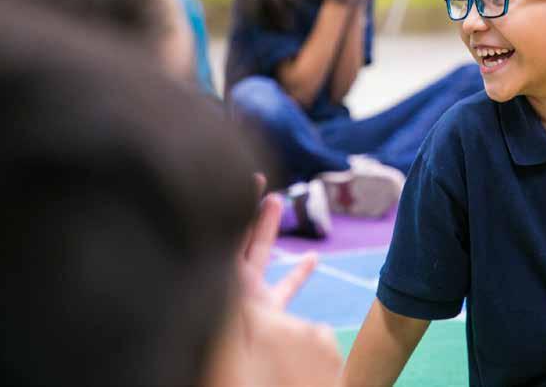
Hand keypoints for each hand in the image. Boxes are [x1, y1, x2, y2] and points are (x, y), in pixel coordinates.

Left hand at [214, 175, 341, 386]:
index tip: (247, 179)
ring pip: (258, 258)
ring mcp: (250, 301)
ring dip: (267, 230)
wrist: (252, 379)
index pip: (231, 238)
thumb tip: (274, 261)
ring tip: (275, 201)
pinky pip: (282, 290)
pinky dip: (297, 274)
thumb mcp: (257, 315)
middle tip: (255, 178)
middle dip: (249, 208)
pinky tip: (313, 259)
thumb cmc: (249, 359)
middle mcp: (237, 289)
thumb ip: (262, 289)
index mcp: (233, 285)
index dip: (238, 205)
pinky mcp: (265, 317)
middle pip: (239, 239)